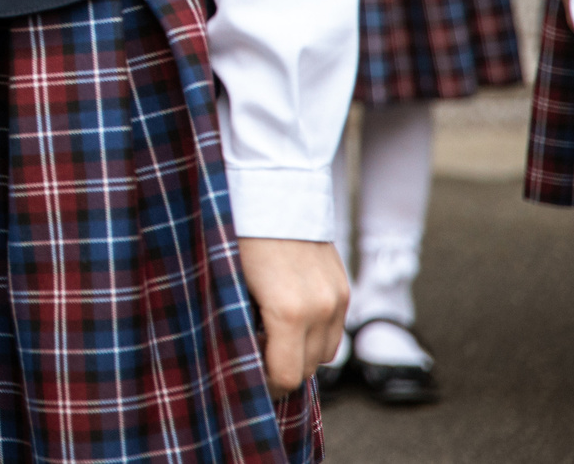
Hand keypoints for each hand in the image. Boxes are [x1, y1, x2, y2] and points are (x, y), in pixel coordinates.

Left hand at [238, 237, 347, 395]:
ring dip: (302, 354)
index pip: (287, 375)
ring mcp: (337, 298)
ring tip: (272, 340)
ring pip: (327, 352)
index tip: (247, 379)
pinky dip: (315, 334)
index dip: (266, 385)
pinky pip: (335, 329)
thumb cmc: (237, 235)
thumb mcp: (230, 283)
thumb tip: (240, 355)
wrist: (272, 188)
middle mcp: (321, 309)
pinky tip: (289, 322)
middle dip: (282, 370)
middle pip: (309, 368)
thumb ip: (241, 324)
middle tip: (255, 360)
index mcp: (288, 311)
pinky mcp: (343, 287)